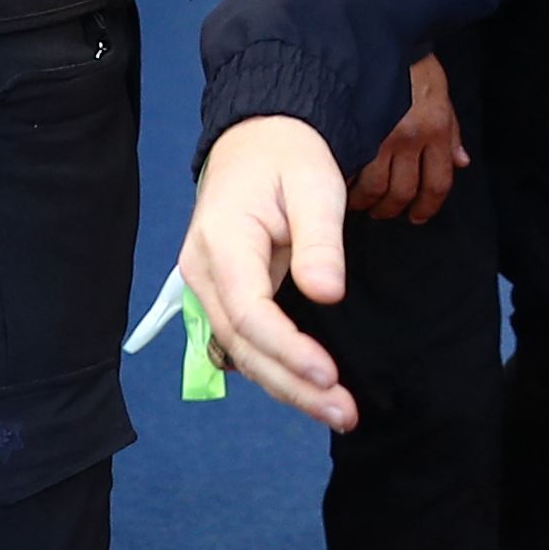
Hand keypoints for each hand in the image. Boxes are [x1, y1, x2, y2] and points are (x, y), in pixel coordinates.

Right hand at [179, 114, 360, 427]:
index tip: (328, 374)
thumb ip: (319, 240)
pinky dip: (277, 368)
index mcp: (222, 241)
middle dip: (293, 385)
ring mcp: (208, 286)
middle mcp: (203, 271)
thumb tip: (327, 293)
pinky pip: (246, 341)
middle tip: (345, 413)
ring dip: (287, 386)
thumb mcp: (315, 184)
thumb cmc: (289, 155)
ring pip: (242, 351)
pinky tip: (311, 388)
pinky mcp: (224, 294)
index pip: (248, 312)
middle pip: (243, 344)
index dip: (286, 349)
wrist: (259, 136)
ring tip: (338, 412)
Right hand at [349, 54, 465, 222]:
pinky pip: (350, 168)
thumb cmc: (413, 63)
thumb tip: (461, 162)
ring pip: (375, 187)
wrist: (382, 34)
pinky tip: (342, 184)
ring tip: (361, 202)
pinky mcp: (355, 128)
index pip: (438, 183)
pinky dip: (346, 182)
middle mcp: (411, 137)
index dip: (428, 207)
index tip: (417, 216)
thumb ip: (452, 132)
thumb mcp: (442, 94)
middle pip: (404, 192)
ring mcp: (381, 134)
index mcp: (436, 129)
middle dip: (393, 208)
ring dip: (367, 202)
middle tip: (384, 211)